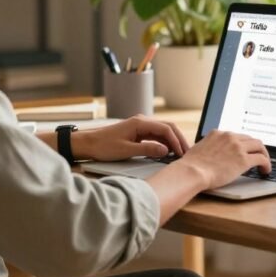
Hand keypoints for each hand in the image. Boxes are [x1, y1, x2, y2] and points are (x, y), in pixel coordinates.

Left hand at [73, 116, 188, 161]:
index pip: (165, 129)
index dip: (176, 141)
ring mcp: (140, 127)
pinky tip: (168, 152)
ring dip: (172, 142)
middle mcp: (142, 122)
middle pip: (167, 128)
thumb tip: (165, 151)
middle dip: (178, 139)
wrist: (88, 144)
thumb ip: (147, 150)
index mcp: (140, 123)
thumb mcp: (126, 151)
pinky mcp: (138, 133)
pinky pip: (155, 136)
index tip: (182, 153)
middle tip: (187, 153)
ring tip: (180, 154)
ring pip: (162, 132)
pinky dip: (164, 143)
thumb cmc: (103, 146)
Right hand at [174, 130, 270, 190]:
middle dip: (255, 148)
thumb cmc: (191, 166)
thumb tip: (212, 155)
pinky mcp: (243, 159)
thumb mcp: (199, 149)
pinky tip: (265, 170)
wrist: (192, 172)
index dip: (243, 144)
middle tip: (258, 156)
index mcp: (218, 133)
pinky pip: (261, 159)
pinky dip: (266, 164)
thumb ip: (209, 147)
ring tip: (264, 164)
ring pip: (259, 146)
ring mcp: (237, 147)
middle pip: (250, 139)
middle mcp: (229, 137)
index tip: (246, 150)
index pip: (236, 136)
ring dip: (264, 154)